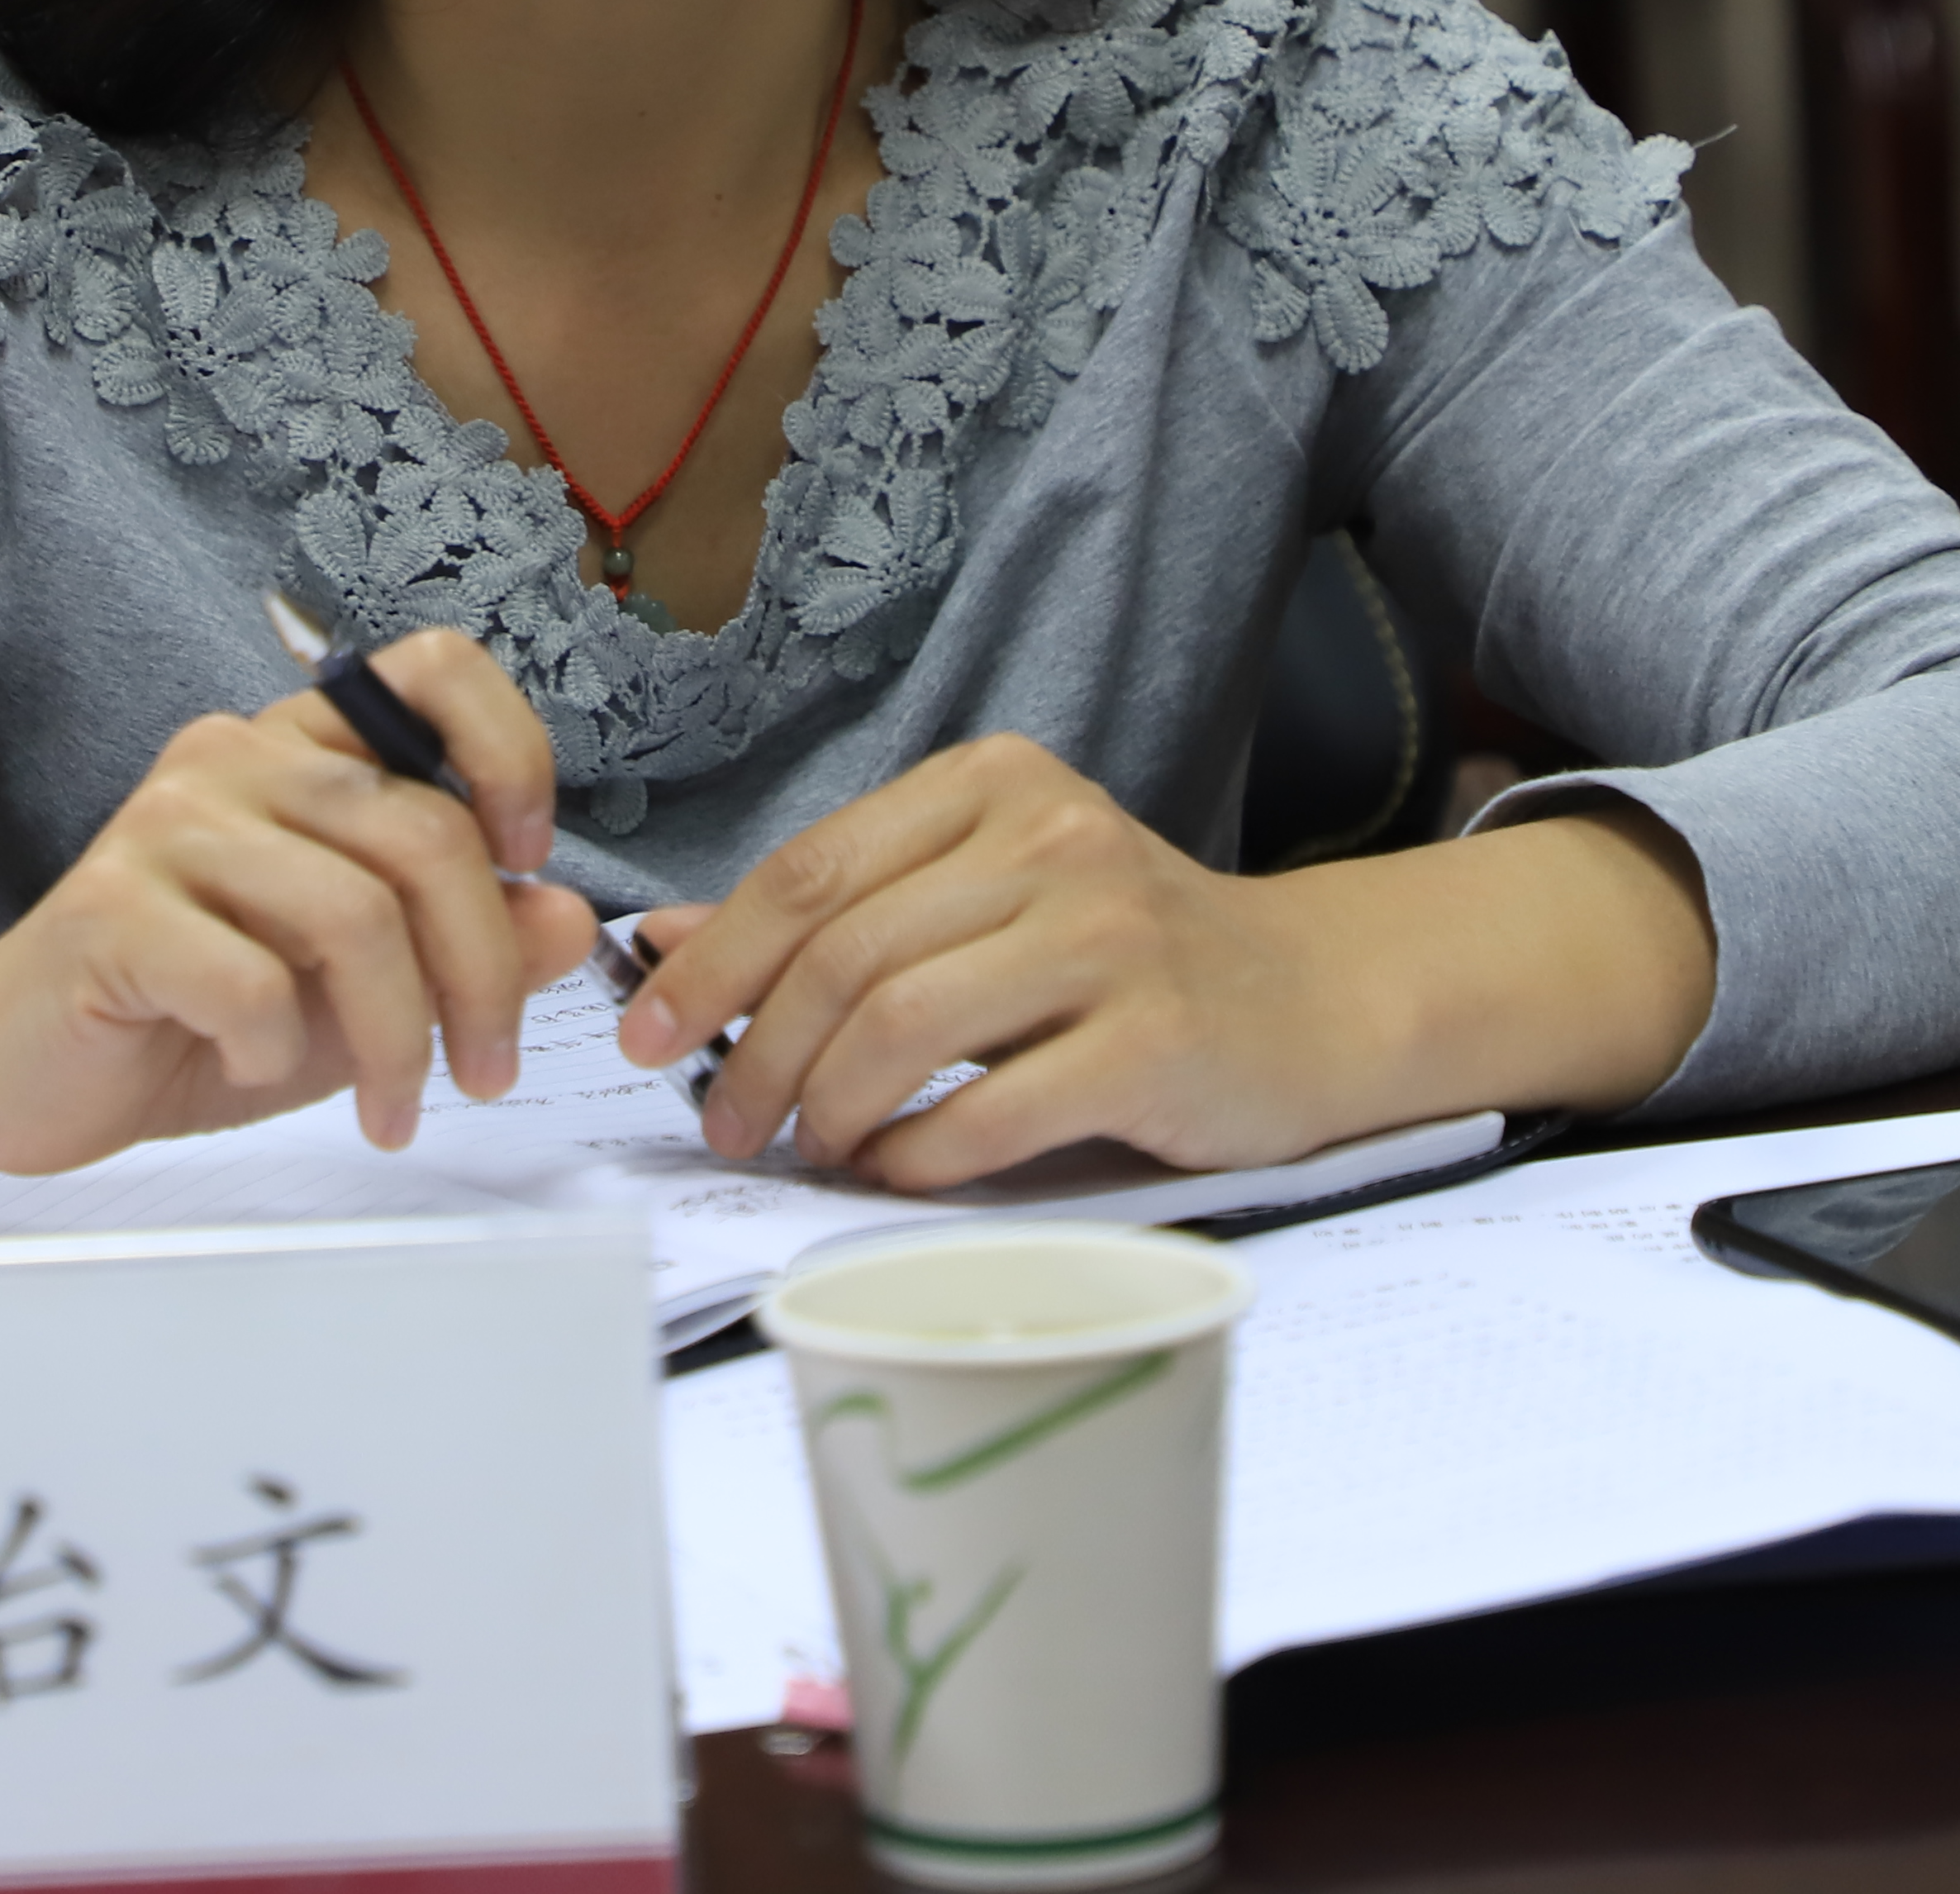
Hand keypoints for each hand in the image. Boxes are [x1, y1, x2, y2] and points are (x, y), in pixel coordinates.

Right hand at [0, 628, 597, 1228]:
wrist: (8, 1072)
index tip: (525, 855)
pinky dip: (281, 1049)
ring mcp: (167, 827)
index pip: (433, 669)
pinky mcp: (113, 910)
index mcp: (296, 750)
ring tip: (393, 1108)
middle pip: (424, 835)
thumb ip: (460, 947)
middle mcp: (234, 759)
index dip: (508, 752)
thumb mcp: (353, 991)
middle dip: (483, 975)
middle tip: (484, 1074)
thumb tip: (569, 917)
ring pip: (354, 915)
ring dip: (398, 1037)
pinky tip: (258, 1070)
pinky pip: (253, 981)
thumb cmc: (184, 1019)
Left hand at [611, 733, 1715, 1190]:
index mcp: (992, 788)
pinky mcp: (1155, 1039)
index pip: (810, 873)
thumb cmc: (1123, 959)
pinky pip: (994, 1108)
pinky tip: (896, 1171)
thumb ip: (842, 915)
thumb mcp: (981, 903)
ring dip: (827, 1109)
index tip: (647, 1036)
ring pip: (903, 1027)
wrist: (1312, 1000)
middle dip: (755, 1056)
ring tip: (808, 1152)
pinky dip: (919, 1154)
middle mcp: (1051, 841)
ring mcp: (1109, 936)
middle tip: (725, 1126)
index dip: (713, 964)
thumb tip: (670, 945)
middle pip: (845, 956)